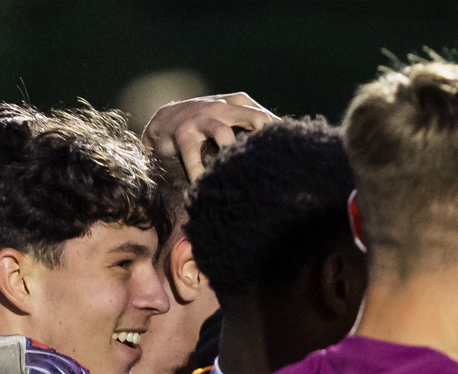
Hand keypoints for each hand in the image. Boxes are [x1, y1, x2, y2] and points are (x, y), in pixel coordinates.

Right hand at [143, 93, 277, 178]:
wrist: (164, 120)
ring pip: (223, 132)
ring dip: (232, 151)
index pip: (264, 115)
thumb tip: (286, 138)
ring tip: (240, 171)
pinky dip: (199, 172)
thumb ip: (253, 123)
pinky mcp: (183, 134)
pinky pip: (193, 155)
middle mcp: (221, 108)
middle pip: (252, 116)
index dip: (279, 132)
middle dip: (265, 134)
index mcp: (237, 104)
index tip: (292, 151)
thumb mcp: (230, 116)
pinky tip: (204, 186)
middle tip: (276, 157)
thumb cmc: (206, 122)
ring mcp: (201, 119)